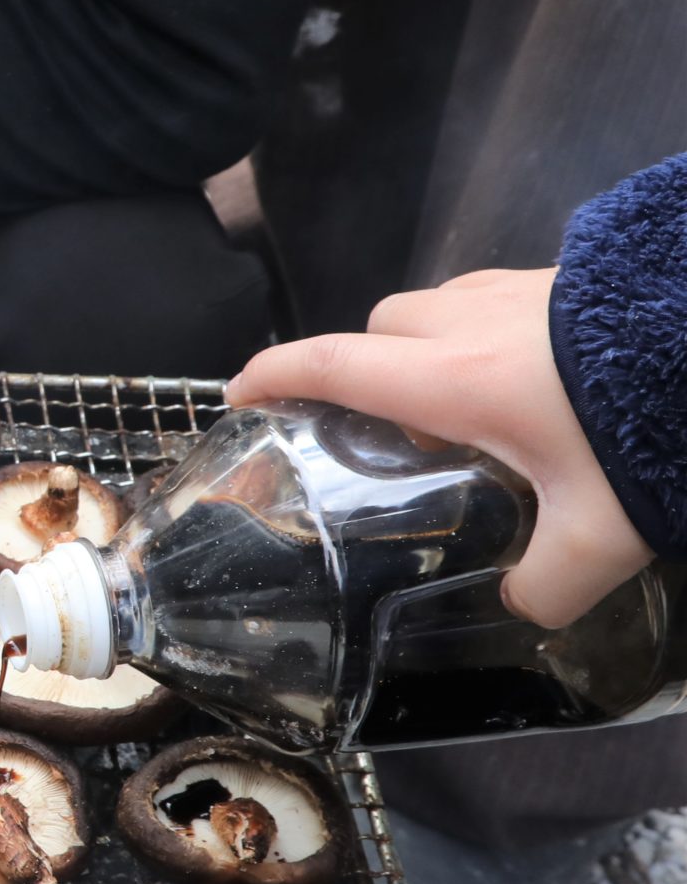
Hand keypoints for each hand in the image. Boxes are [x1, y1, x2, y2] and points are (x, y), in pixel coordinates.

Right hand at [224, 267, 654, 628]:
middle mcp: (470, 323)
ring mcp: (521, 287)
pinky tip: (531, 372)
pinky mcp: (570, 274)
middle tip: (388, 426)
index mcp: (453, 381)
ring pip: (437, 302)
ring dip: (424, 341)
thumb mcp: (602, 535)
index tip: (238, 392)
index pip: (332, 365)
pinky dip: (483, 326)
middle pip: (379, 324)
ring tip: (462, 400)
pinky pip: (495, 293)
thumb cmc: (648, 430)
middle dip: (361, 363)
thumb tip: (521, 608)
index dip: (273, 375)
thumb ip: (549, 582)